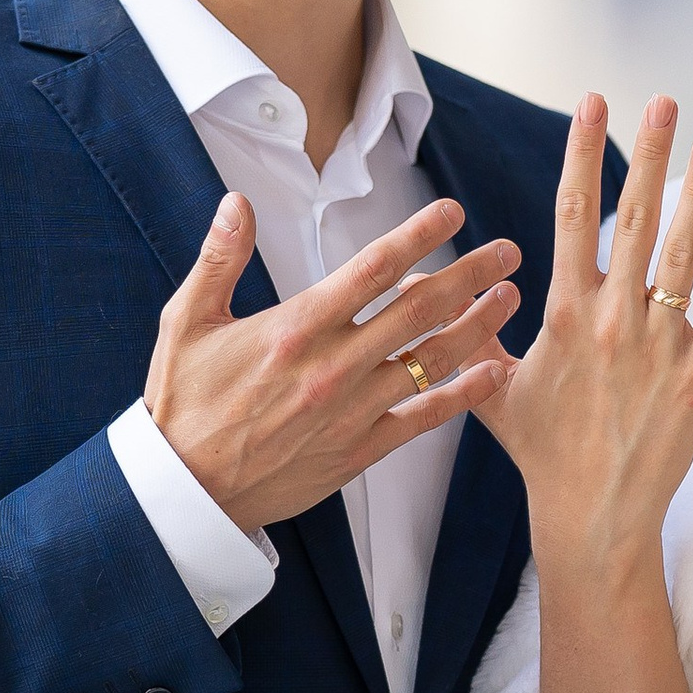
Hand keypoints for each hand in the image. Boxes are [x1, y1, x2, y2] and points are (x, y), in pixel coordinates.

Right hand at [145, 191, 519, 533]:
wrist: (188, 491)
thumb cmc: (183, 403)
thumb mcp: (187, 323)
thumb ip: (219, 259)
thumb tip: (237, 202)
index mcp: (295, 327)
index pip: (372, 269)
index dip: (419, 235)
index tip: (453, 211)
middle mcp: (332, 366)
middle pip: (418, 308)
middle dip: (470, 274)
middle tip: (507, 252)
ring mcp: (351, 411)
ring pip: (431, 361)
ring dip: (478, 326)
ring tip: (509, 299)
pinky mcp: (359, 450)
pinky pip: (424, 419)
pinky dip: (464, 395)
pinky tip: (495, 371)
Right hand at [480, 94, 692, 568]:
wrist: (593, 517)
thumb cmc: (545, 458)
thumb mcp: (500, 393)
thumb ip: (486, 341)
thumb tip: (466, 304)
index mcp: (563, 315)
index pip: (569, 214)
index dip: (581, 154)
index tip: (591, 105)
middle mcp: (612, 319)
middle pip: (631, 218)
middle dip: (646, 154)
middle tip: (662, 102)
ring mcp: (660, 345)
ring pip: (683, 252)